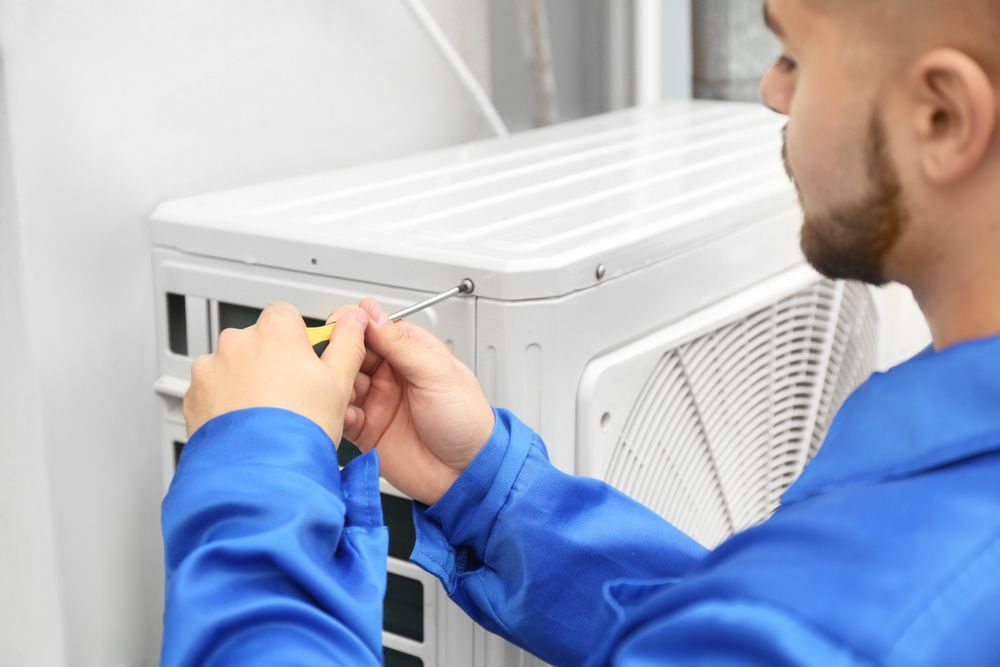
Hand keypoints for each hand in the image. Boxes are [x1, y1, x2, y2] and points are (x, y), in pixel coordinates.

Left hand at [184, 302, 368, 443]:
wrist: (260, 473)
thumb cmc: (299, 428)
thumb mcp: (339, 383)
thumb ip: (347, 343)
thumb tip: (354, 320)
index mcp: (274, 331)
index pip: (285, 315)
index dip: (297, 340)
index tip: (305, 362)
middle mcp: (237, 342)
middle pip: (257, 341)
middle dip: (269, 361)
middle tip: (289, 395)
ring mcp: (210, 368)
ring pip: (232, 366)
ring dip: (244, 382)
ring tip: (265, 415)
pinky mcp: (193, 395)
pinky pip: (211, 390)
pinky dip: (224, 402)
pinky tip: (245, 424)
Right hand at [342, 298, 494, 505]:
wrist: (466, 473)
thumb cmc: (466, 421)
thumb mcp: (437, 373)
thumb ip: (401, 344)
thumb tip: (371, 312)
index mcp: (411, 353)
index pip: (374, 327)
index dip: (354, 323)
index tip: (341, 325)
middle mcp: (391, 374)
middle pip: (352, 352)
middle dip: (339, 352)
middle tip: (332, 357)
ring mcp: (377, 401)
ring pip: (342, 382)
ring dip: (335, 381)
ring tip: (339, 386)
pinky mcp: (366, 429)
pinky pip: (342, 414)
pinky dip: (337, 411)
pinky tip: (345, 412)